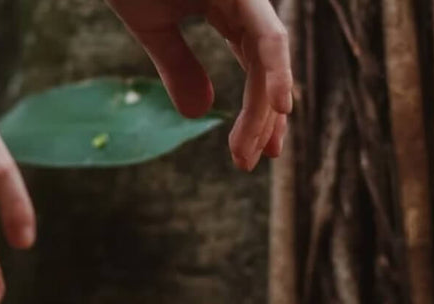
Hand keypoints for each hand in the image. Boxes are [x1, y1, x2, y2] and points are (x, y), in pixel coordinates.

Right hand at [106, 0, 291, 169]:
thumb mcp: (153, 26)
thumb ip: (179, 67)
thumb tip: (201, 114)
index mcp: (228, 5)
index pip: (255, 64)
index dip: (257, 109)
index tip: (252, 152)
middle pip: (267, 66)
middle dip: (266, 117)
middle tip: (259, 159)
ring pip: (270, 59)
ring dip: (266, 109)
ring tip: (259, 150)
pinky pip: (267, 37)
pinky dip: (275, 73)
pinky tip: (280, 107)